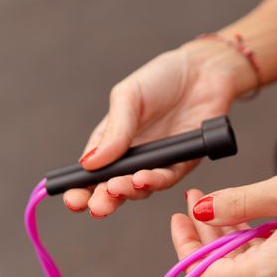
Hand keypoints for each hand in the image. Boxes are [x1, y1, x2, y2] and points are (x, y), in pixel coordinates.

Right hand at [63, 40, 251, 216]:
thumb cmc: (162, 78)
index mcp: (113, 141)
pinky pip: (168, 178)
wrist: (203, 71)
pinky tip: (143, 179)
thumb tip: (90, 162)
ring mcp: (158, 162)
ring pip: (140, 188)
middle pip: (114, 187)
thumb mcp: (129, 97)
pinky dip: (155, 181)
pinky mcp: (183, 163)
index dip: (81, 189)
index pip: (93, 172)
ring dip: (128, 192)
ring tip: (117, 189)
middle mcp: (134, 157)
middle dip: (102, 199)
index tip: (72, 199)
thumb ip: (114, 129)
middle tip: (96, 205)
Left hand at [172, 168, 276, 276]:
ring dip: (233, 236)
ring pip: (248, 266)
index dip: (185, 245)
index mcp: (271, 273)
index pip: (204, 274)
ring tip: (229, 203)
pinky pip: (271, 267)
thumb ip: (238, 202)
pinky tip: (259, 219)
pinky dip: (257, 244)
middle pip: (225, 269)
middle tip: (201, 198)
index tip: (180, 216)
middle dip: (208, 233)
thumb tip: (201, 208)